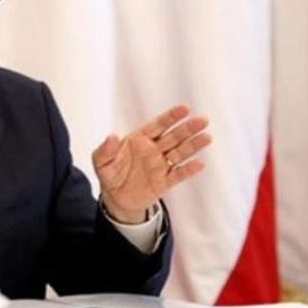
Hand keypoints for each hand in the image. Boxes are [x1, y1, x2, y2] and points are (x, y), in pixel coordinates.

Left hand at [93, 105, 210, 223]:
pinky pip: (178, 174)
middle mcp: (153, 150)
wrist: (116, 199)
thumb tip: (111, 136)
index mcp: (139, 139)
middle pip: (173, 137)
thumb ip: (105, 149)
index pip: (157, 125)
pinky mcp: (164, 182)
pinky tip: (199, 163)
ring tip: (206, 137)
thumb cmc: (110, 174)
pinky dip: (188, 169)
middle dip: (187, 129)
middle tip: (202, 120)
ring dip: (193, 145)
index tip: (184, 109)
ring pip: (180, 153)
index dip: (170, 117)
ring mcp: (160, 165)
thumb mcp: (101, 162)